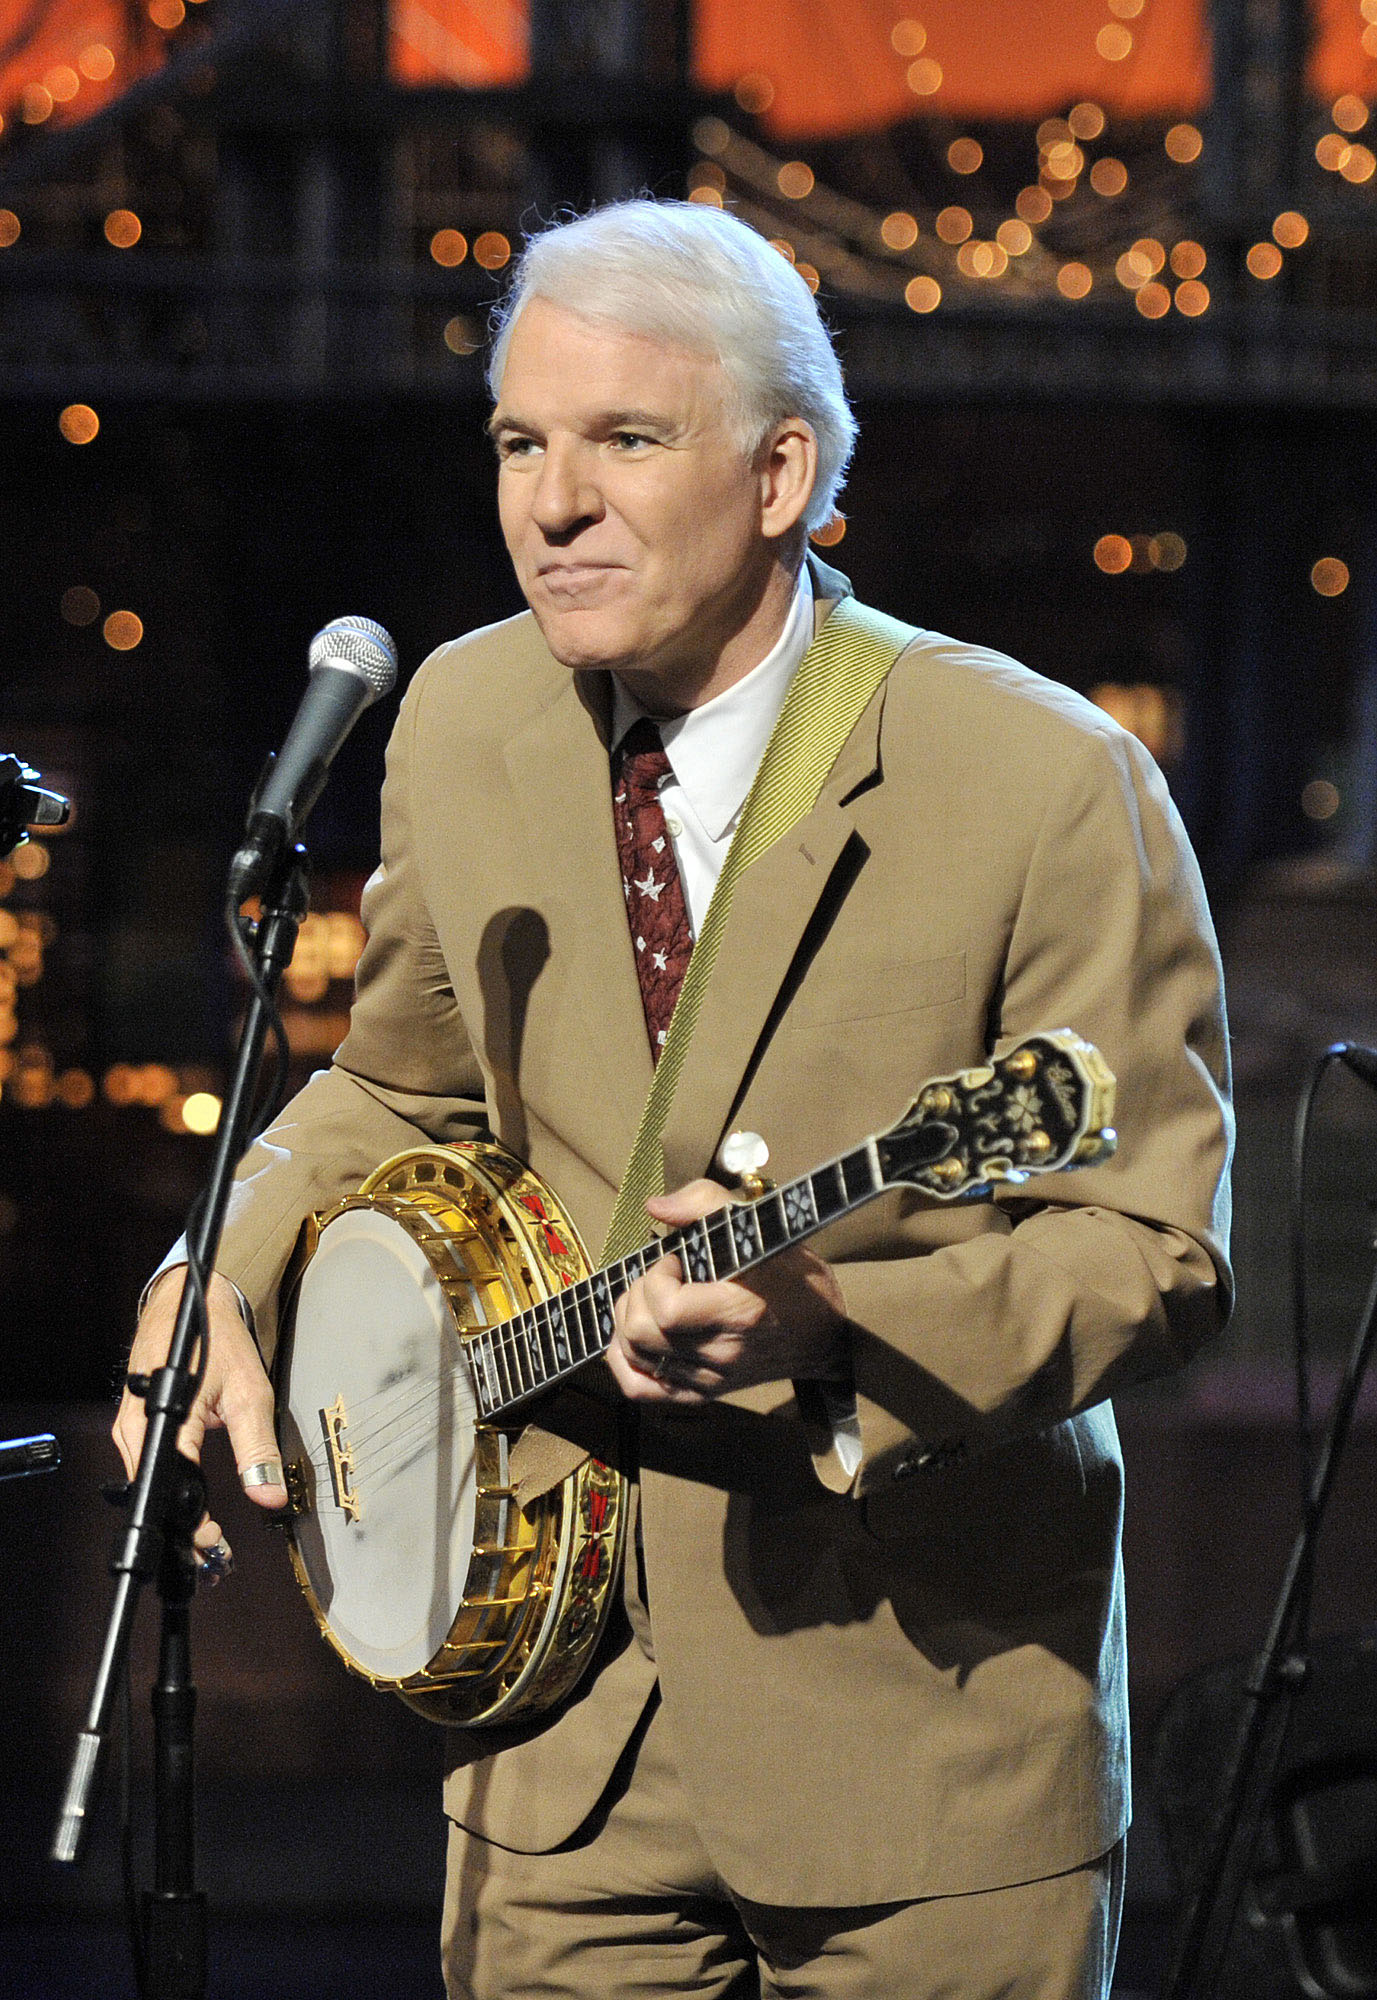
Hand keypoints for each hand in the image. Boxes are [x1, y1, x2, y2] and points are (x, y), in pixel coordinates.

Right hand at [113, 1267, 286, 1561]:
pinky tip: (189, 1501)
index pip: (171, 1492)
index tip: (214, 1545)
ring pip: (147, 1483)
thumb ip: (257, 1448)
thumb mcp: (249, 1392)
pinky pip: (147, 1465)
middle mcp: (136, 1427)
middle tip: (213, 1551)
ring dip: (174, 1511)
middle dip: (181, 1528)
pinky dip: (168, 1486)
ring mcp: (130, 1425)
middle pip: (153, 1494)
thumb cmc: (218, 1340)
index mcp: (163, 1421)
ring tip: (204, 1534)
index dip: (190, 1526)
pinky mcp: (133, 1423)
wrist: (189, 1300)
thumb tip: (270, 1498)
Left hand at [605, 1179, 846, 1405]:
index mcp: (738, 1312)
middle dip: (638, 1294)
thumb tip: (655, 1207)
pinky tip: (638, 1337)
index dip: (657, 1276)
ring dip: (630, 1319)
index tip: (676, 1259)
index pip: (667, 1308)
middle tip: (662, 1277)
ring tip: (654, 1300)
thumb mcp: (761, 1226)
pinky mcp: (703, 1392)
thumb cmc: (795, 1278)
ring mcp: (709, 1378)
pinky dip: (626, 1361)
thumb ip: (706, 1203)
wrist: (825, 1334)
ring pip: (634, 1355)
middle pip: (640, 1332)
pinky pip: (641, 1389)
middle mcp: (721, 1353)